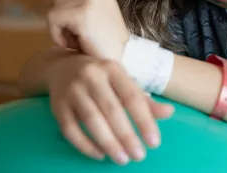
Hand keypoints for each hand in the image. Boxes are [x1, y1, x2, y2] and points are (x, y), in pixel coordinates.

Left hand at [46, 0, 129, 60]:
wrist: (116, 60)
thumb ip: (69, 4)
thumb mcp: (86, 18)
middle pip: (57, 1)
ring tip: (81, 40)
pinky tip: (74, 44)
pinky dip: (57, 36)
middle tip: (84, 37)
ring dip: (61, 31)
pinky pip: (53, 19)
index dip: (68, 17)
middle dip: (64, 23)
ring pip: (53, 10)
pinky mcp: (81, 13)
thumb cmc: (104, 43)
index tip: (84, 30)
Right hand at [47, 54, 174, 164]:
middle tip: (139, 156)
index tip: (154, 142)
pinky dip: (85, 145)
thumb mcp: (124, 82)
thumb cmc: (102, 78)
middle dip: (127, 136)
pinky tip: (100, 155)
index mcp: (113, 69)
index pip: (132, 97)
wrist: (63, 67)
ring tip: (122, 159)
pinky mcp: (57, 105)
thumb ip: (144, 100)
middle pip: (112, 110)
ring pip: (91, 120)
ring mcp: (72, 90)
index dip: (144, 120)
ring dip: (108, 143)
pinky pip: (70, 129)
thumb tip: (169, 113)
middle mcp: (92, 76)